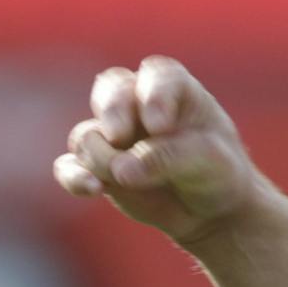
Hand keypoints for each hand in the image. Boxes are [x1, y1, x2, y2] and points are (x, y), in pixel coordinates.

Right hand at [53, 56, 264, 246]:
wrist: (212, 210)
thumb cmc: (217, 172)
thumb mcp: (209, 161)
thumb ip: (169, 157)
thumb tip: (120, 169)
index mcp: (175, 90)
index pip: (158, 76)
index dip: (154, 95)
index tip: (159, 126)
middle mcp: (138, 105)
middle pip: (112, 90)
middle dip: (113, 110)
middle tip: (119, 136)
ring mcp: (114, 136)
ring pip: (88, 135)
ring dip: (101, 157)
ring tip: (125, 178)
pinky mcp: (98, 168)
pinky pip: (70, 166)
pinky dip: (74, 176)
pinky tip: (91, 187)